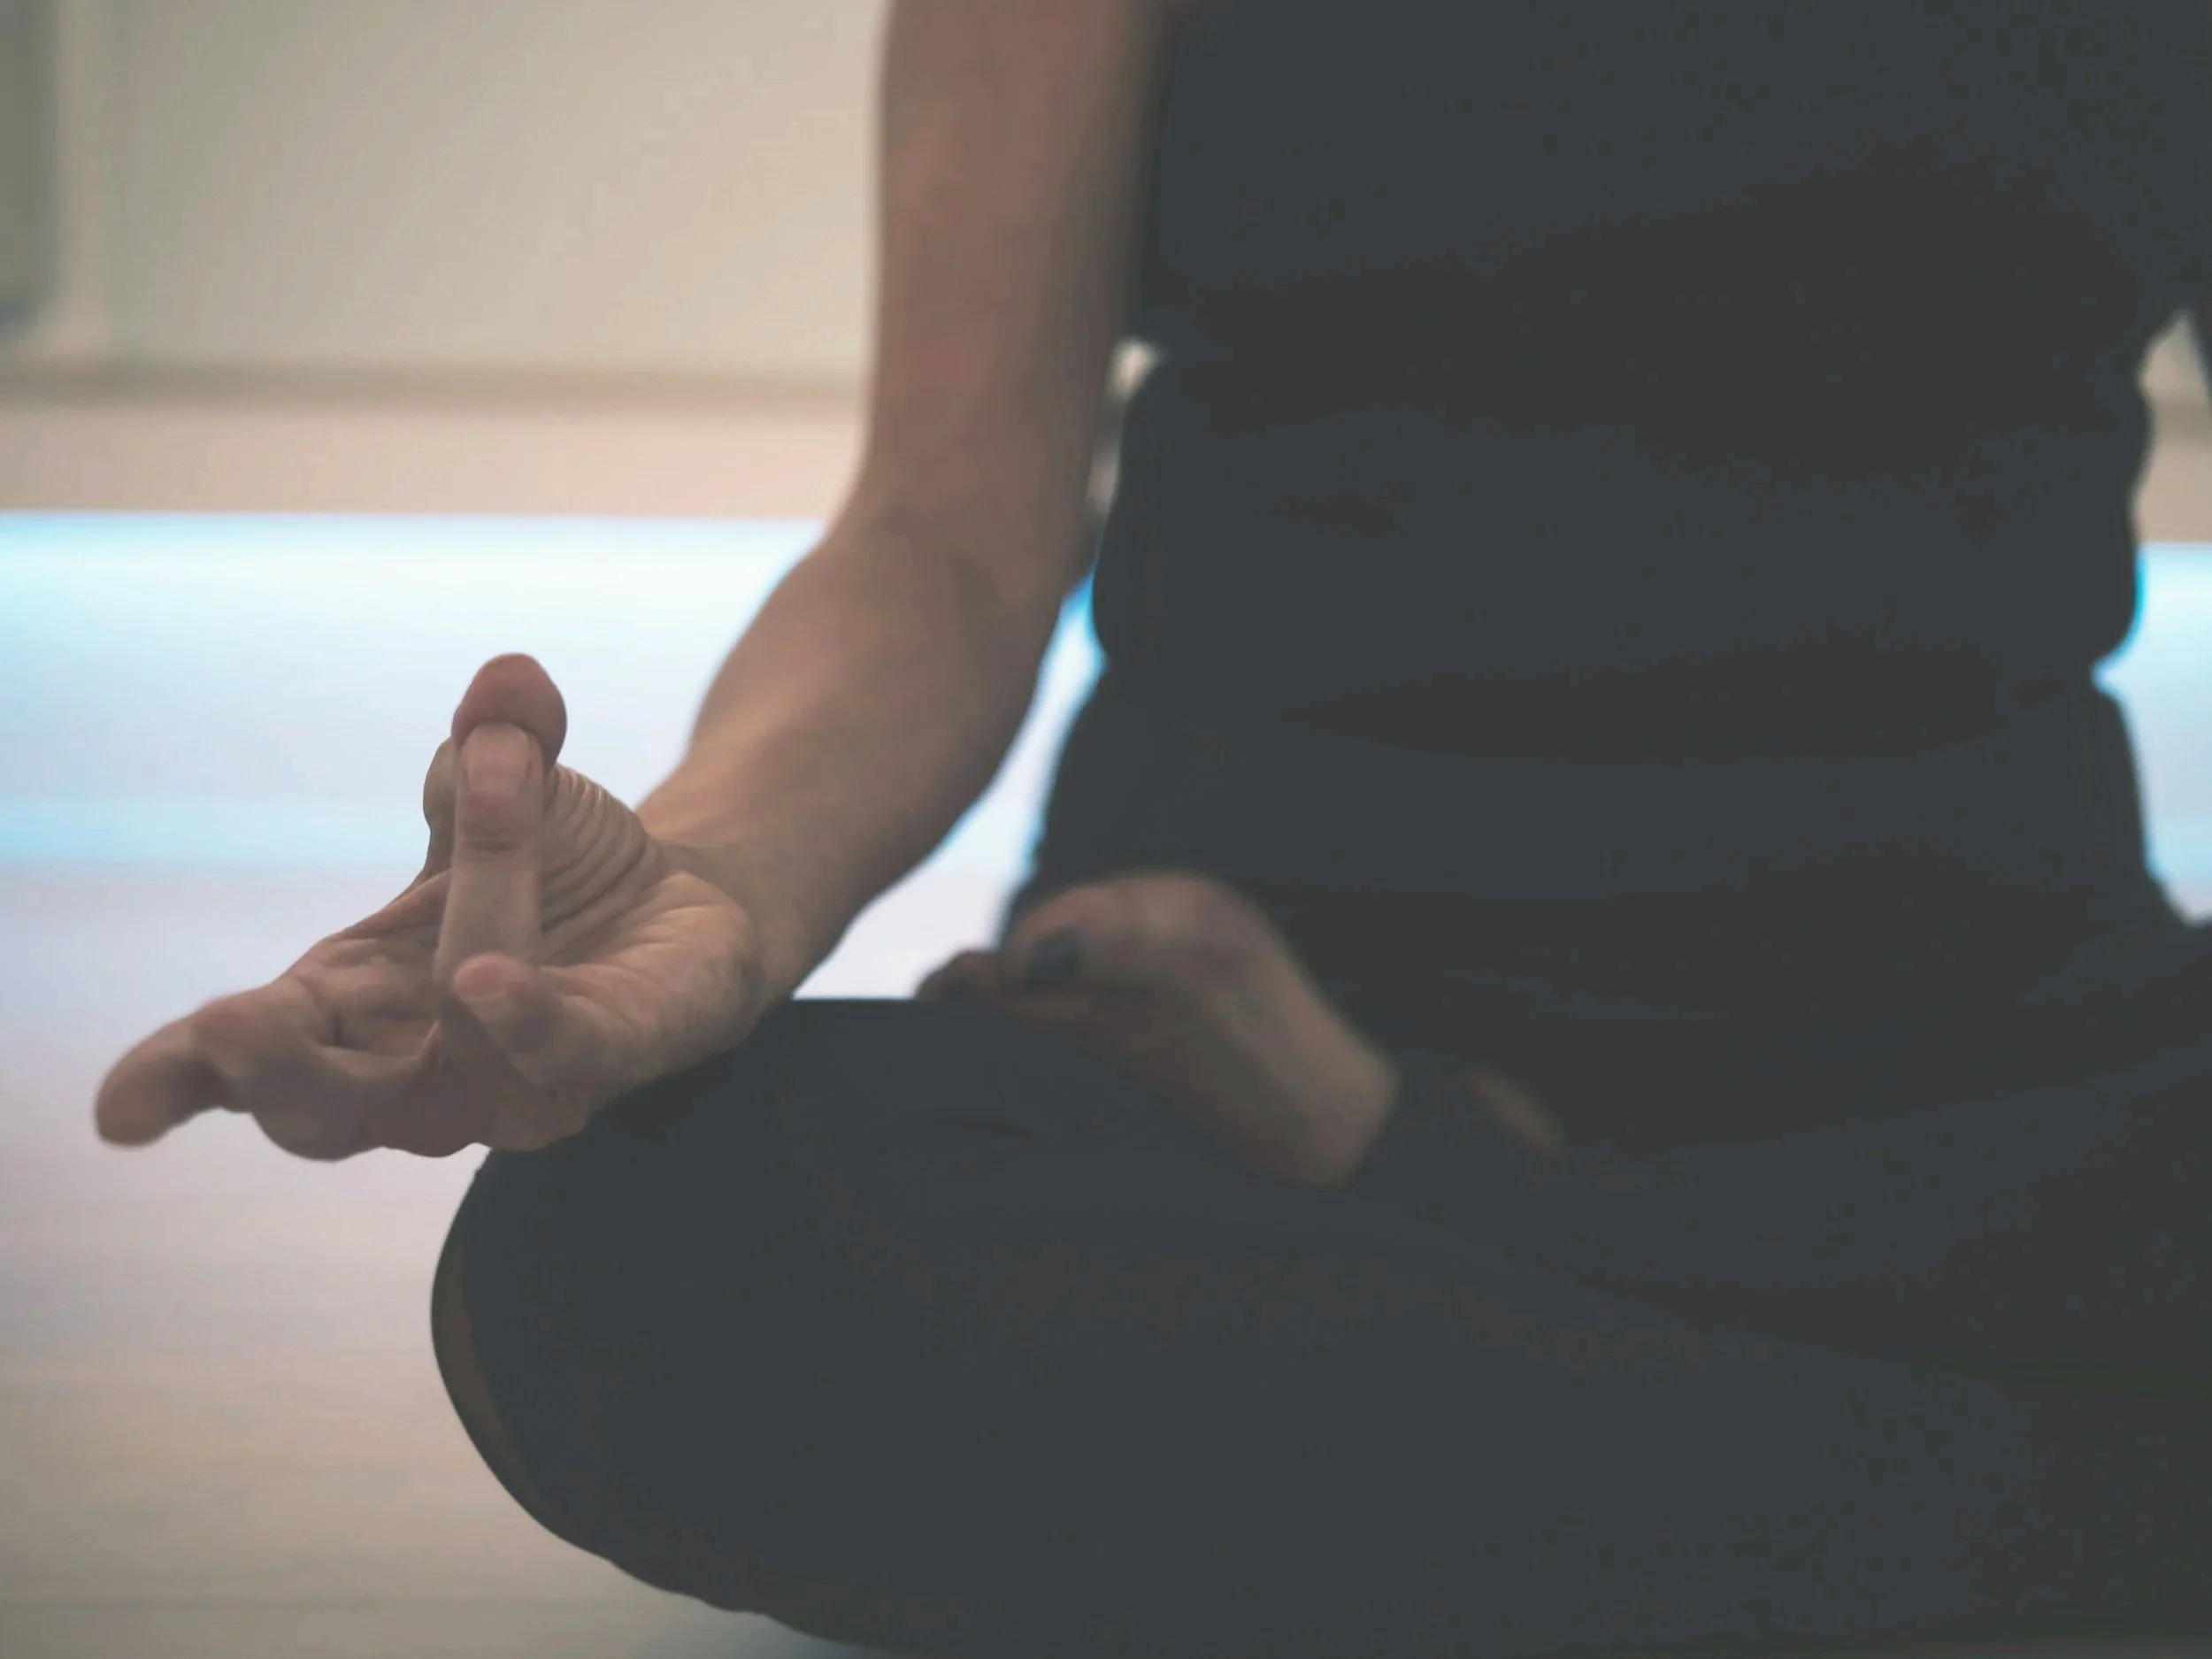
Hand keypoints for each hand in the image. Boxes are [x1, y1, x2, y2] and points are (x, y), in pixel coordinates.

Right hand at [93, 654, 773, 1160]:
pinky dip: (530, 1022)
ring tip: (477, 884)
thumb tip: (510, 679)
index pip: (239, 1061)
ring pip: (461, 1061)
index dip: (176, 1079)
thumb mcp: (509, 780)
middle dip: (274, 1072)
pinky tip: (496, 981)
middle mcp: (417, 1070)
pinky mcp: (615, 1058)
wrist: (677, 906)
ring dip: (465, 942)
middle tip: (228, 1026)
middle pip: (324, 1111)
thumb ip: (500, 736)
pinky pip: (568, 1054)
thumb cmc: (547, 867)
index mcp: (347, 1005)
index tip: (117, 1112)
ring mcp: (514, 1083)